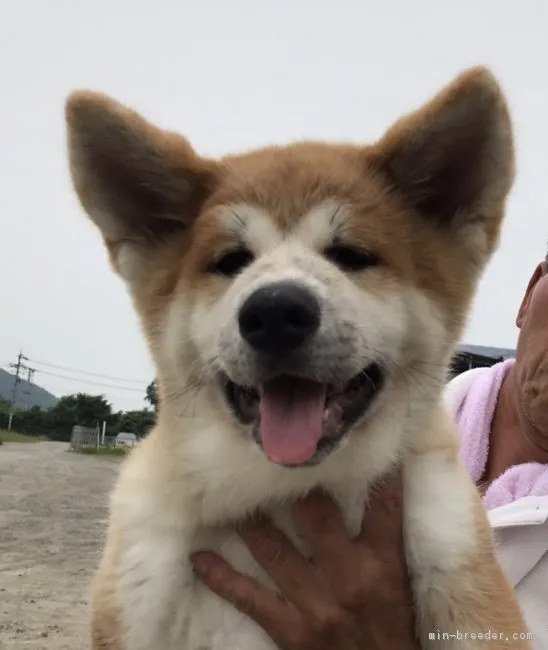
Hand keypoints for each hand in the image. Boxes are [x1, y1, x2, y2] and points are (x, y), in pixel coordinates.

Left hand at [191, 471, 418, 649]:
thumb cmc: (396, 630)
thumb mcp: (402, 583)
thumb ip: (388, 539)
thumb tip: (381, 491)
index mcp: (383, 565)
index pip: (382, 506)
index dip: (372, 470)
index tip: (353, 440)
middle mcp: (349, 579)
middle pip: (316, 516)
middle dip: (292, 486)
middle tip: (269, 459)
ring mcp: (316, 606)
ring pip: (274, 549)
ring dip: (249, 521)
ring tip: (227, 496)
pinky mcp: (292, 632)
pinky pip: (250, 599)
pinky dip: (221, 578)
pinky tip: (199, 558)